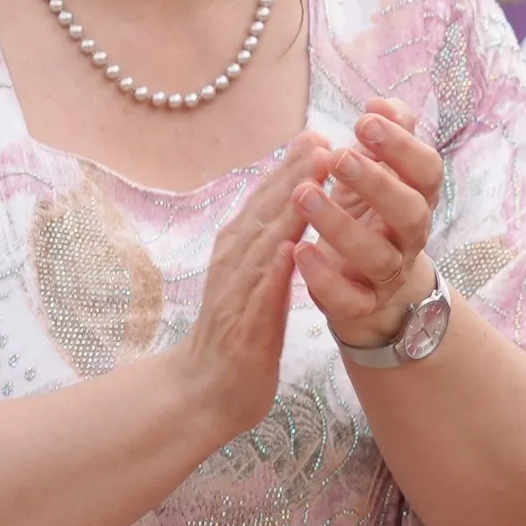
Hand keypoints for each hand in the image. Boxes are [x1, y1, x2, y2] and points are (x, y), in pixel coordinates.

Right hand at [173, 137, 327, 438]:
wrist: (205, 390)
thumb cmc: (237, 334)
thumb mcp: (254, 280)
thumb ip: (269, 245)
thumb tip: (292, 212)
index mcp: (238, 248)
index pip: (265, 200)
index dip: (290, 167)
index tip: (316, 135)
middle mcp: (233, 259)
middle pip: (264, 208)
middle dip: (292, 173)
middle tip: (320, 137)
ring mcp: (236, 288)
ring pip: (264, 238)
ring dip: (290, 205)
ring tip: (314, 177)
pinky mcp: (243, 322)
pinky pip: (261, 288)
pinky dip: (276, 264)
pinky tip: (295, 245)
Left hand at [296, 99, 444, 348]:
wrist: (369, 283)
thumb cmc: (370, 212)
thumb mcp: (379, 171)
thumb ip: (387, 135)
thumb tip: (382, 103)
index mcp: (417, 197)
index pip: (427, 171)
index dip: (403, 146)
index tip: (365, 119)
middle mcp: (409, 237)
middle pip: (409, 213)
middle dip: (376, 184)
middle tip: (340, 158)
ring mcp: (388, 275)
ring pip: (376, 257)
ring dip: (339, 226)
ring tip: (304, 195)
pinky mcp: (361, 306)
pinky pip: (350, 300)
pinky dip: (324, 279)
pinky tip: (299, 250)